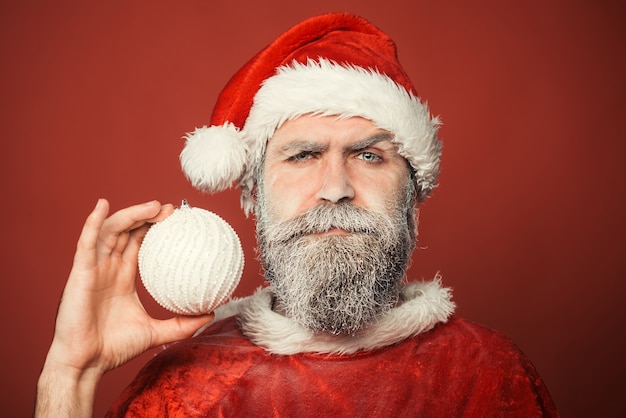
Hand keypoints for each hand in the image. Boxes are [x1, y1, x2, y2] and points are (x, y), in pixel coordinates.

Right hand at [35, 199, 212, 416]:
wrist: (87, 364)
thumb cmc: (114, 348)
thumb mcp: (155, 332)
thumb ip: (182, 325)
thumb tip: (211, 314)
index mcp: (123, 277)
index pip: (138, 242)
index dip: (153, 226)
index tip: (175, 217)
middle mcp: (108, 268)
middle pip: (127, 230)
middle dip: (146, 215)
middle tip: (169, 209)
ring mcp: (94, 268)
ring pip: (111, 230)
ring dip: (130, 214)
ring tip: (152, 206)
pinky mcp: (80, 273)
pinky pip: (86, 243)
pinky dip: (93, 222)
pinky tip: (103, 206)